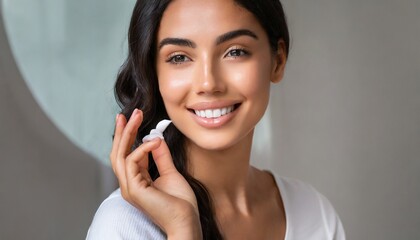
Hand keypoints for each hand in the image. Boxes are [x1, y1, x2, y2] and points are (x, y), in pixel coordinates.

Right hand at [110, 109, 201, 238]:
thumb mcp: (170, 173)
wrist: (186, 221)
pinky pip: (131, 162)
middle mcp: (128, 184)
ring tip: (137, 117)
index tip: (132, 118)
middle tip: (128, 113)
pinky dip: (142, 149)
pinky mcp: (134, 190)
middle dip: (123, 131)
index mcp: (136, 181)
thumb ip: (161, 157)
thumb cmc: (180, 203)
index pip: (127, 154)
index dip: (128, 136)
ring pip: (120, 155)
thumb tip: (156, 139)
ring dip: (128, 133)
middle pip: (118, 153)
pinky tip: (154, 142)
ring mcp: (129, 188)